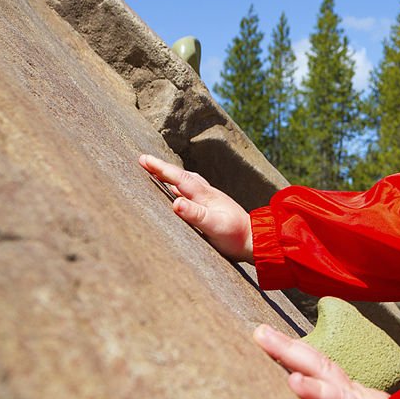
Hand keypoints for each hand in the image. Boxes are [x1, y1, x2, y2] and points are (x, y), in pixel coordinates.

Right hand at [139, 154, 253, 262]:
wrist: (255, 240)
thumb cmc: (235, 235)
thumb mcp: (214, 226)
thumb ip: (195, 214)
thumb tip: (175, 202)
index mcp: (205, 196)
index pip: (180, 178)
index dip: (161, 168)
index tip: (144, 158)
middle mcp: (207, 194)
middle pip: (182, 176)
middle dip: (163, 169)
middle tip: (144, 160)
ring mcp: (210, 200)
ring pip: (187, 183)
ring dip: (172, 177)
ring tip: (157, 173)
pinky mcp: (211, 208)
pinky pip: (191, 193)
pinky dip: (179, 188)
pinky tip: (176, 193)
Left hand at [253, 324, 399, 398]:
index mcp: (355, 398)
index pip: (322, 370)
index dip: (298, 354)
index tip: (271, 341)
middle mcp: (355, 395)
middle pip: (317, 363)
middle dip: (286, 346)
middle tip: (259, 331)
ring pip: (322, 373)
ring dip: (291, 354)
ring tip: (265, 339)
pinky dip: (314, 391)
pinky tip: (294, 381)